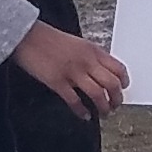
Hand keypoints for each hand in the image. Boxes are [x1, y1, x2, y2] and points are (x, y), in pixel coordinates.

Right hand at [12, 21, 126, 117]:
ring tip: (104, 113)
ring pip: (98, 94)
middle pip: (112, 84)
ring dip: (104, 107)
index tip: (123, 89)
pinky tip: (84, 115)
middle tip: (115, 106)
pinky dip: (82, 111)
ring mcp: (72, 72)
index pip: (118, 68)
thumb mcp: (77, 43)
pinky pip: (75, 101)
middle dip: (116, 99)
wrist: (27, 36)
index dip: (124, 82)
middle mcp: (86, 61)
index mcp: (92, 50)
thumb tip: (101, 73)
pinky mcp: (57, 82)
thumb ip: (91, 57)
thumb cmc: (49, 39)